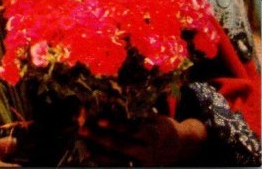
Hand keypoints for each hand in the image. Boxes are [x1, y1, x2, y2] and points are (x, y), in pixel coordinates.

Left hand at [78, 114, 206, 165]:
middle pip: (121, 146)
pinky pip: (119, 166)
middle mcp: (149, 152)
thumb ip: (137, 113)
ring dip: (99, 154)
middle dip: (100, 138)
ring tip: (83, 146)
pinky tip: (91, 156)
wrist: (179, 146)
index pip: (132, 131)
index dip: (116, 126)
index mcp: (153, 135)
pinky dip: (104, 162)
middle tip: (82, 129)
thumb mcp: (154, 118)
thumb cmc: (161, 126)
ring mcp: (143, 163)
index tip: (99, 120)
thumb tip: (113, 99)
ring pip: (118, 160)